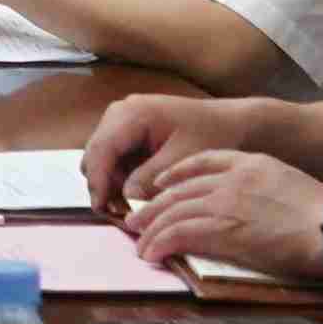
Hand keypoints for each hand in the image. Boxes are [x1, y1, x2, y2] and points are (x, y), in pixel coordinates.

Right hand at [83, 90, 235, 212]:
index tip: (102, 209)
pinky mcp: (126, 129)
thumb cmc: (210, 133)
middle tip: (121, 212)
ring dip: (111, 182)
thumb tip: (126, 196)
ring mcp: (121, 119)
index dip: (98, 182)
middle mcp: (120, 112)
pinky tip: (136, 190)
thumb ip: (151, 178)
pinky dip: (119, 175)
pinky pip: (112, 156)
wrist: (227, 120)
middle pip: (95, 154)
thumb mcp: (183, 158)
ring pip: (100, 157)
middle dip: (103, 185)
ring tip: (131, 204)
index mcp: (133, 113)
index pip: (102, 150)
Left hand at [117, 143, 322, 286]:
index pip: (203, 161)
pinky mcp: (222, 229)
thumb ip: (261, 188)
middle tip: (135, 219)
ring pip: (173, 212)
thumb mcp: (289, 184)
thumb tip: (247, 207)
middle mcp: (232, 178)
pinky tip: (153, 254)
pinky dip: (160, 244)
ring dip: (151, 230)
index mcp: (250, 162)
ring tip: (140, 244)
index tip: (161, 184)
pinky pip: (178, 233)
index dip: (175, 174)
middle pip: (179, 189)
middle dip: (153, 206)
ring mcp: (225, 201)